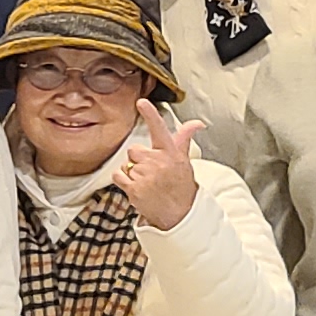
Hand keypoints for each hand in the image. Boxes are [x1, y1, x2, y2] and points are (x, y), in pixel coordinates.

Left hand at [114, 112, 201, 229]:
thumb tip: (197, 124)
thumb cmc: (180, 185)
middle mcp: (158, 163)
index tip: (142, 102)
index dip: (150, 114)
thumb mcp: (184, 161)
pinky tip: (136, 187)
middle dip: (139, 159)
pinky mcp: (134, 189)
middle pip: (134, 149)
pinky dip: (123, 181)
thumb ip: (184, 139)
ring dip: (132, 172)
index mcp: (170, 153)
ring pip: (126, 164)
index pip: (159, 129)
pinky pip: (118, 176)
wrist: (180, 214)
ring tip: (147, 183)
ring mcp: (145, 176)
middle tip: (152, 172)